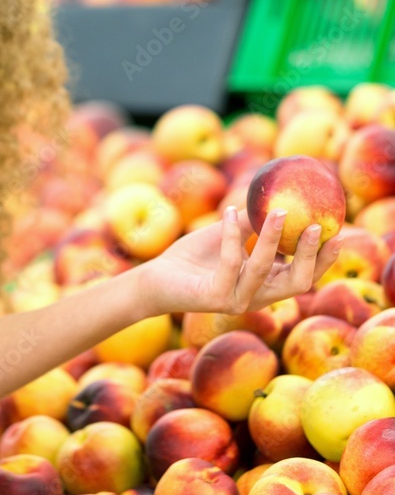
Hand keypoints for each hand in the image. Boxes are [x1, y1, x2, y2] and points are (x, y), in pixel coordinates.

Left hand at [135, 205, 342, 317]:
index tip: (337, 232)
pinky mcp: (216, 297)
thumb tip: (276, 195)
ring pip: (265, 271)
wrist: (157, 278)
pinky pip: (231, 262)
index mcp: (266, 283)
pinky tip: (228, 212)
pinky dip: (232, 235)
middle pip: (298, 282)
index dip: (324, 259)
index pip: (304, 275)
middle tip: (315, 226)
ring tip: (276, 211)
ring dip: (272, 238)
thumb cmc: (193, 256)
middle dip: (310, 255)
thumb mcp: (228, 233)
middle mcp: (257, 296)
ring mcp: (238, 300)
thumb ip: (252, 221)